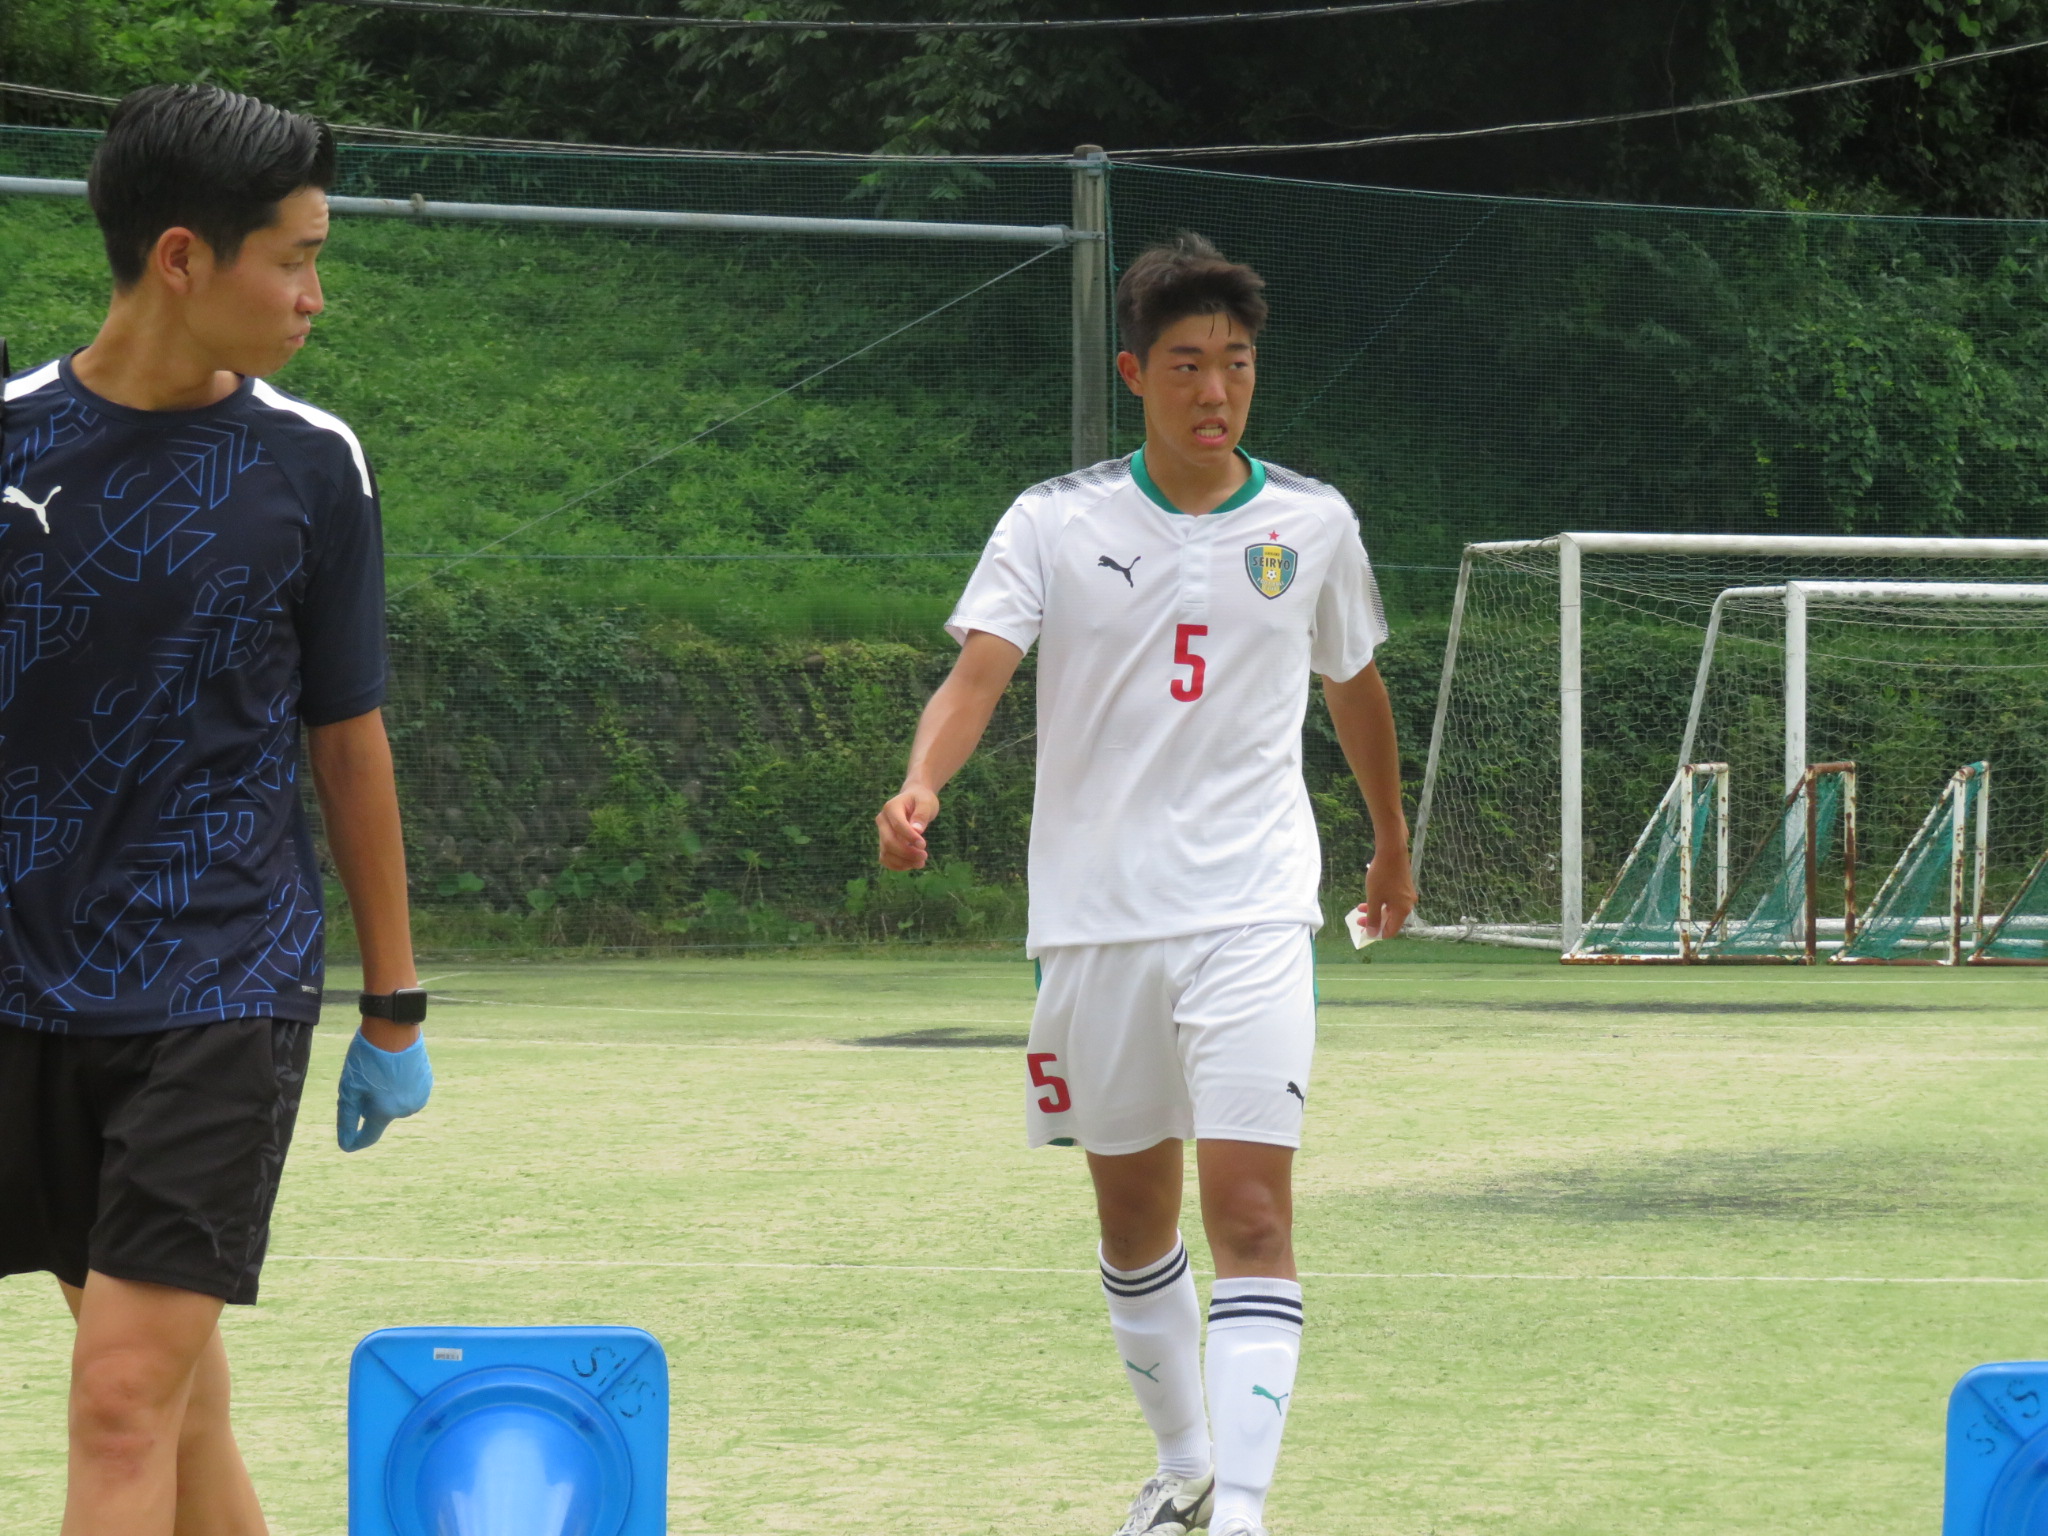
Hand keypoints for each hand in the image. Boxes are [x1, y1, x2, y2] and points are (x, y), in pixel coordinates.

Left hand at [337, 1027, 433, 1151]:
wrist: (394, 1028)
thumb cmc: (367, 1058)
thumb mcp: (350, 1088)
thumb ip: (347, 1119)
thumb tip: (345, 1144)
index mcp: (385, 1112)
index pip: (369, 1136)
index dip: (356, 1140)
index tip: (348, 1142)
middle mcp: (405, 1109)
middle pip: (381, 1114)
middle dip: (371, 1104)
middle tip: (364, 1080)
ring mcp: (420, 1095)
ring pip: (395, 1102)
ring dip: (386, 1094)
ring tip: (381, 1071)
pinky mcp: (428, 1081)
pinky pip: (408, 1091)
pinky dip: (400, 1084)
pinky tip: (394, 1067)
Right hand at [876, 785, 938, 870]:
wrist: (914, 800)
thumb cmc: (921, 800)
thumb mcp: (926, 803)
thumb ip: (922, 815)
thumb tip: (917, 830)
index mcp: (891, 807)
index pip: (898, 825)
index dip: (910, 837)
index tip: (924, 845)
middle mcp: (882, 820)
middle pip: (889, 842)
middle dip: (907, 853)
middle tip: (924, 856)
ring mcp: (881, 832)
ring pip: (886, 853)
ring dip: (903, 862)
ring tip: (921, 863)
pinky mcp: (884, 843)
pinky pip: (885, 859)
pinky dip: (897, 865)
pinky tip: (911, 865)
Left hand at [1358, 844, 1417, 942]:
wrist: (1391, 851)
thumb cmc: (1382, 876)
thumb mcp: (1374, 899)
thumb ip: (1373, 918)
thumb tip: (1372, 934)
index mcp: (1403, 910)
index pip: (1392, 930)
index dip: (1377, 933)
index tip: (1363, 929)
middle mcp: (1408, 904)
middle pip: (1390, 920)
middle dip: (1374, 920)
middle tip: (1358, 918)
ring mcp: (1407, 894)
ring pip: (1390, 909)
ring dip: (1375, 910)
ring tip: (1360, 907)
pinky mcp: (1404, 885)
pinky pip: (1392, 899)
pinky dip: (1381, 901)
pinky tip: (1370, 896)